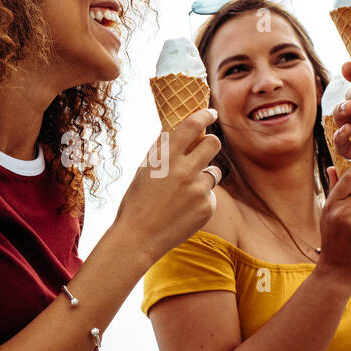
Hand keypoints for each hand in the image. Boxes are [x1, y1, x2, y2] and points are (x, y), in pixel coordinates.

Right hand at [116, 108, 221, 264]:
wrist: (138, 238)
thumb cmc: (136, 202)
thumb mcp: (143, 169)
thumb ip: (161, 148)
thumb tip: (174, 128)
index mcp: (166, 157)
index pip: (193, 125)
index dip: (205, 115)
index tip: (211, 113)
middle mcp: (185, 170)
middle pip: (214, 143)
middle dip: (211, 143)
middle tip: (204, 148)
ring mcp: (198, 190)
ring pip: (215, 171)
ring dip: (205, 175)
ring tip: (186, 190)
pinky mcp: (207, 207)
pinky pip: (211, 194)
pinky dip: (201, 198)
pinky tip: (184, 209)